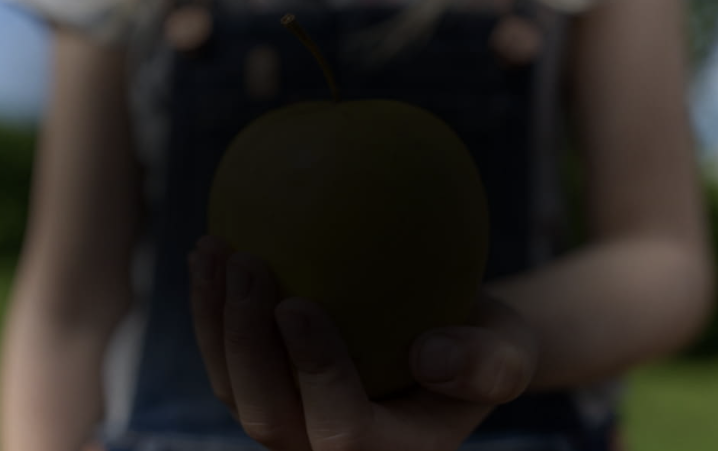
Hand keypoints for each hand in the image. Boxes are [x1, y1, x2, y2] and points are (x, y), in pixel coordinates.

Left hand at [188, 235, 537, 450]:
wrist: (448, 340)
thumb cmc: (483, 342)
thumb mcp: (510, 350)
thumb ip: (490, 365)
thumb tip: (429, 358)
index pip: (343, 430)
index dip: (314, 374)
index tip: (298, 303)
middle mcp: (329, 447)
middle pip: (268, 417)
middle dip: (245, 342)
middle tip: (247, 262)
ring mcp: (293, 421)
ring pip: (234, 390)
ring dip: (214, 321)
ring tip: (214, 249)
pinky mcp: (270, 389)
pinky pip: (226, 360)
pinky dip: (210, 310)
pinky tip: (207, 254)